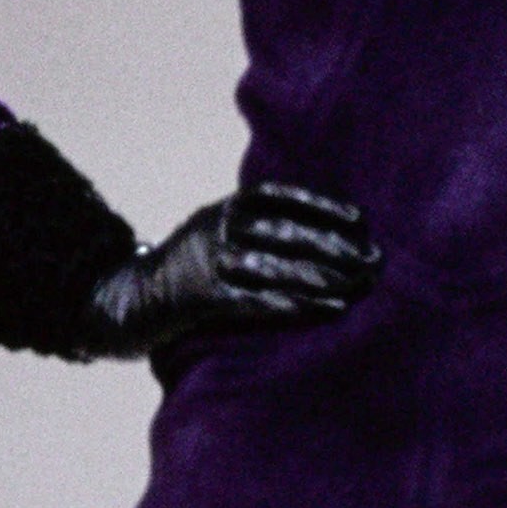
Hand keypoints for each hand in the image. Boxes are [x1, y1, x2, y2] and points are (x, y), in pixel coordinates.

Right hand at [82, 182, 381, 358]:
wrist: (130, 299)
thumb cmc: (190, 268)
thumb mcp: (219, 231)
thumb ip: (257, 226)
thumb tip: (323, 232)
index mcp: (227, 207)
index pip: (283, 198)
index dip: (324, 207)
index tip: (361, 221)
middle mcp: (219, 228)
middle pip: (288, 233)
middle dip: (337, 248)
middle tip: (375, 261)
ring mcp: (211, 262)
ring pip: (278, 267)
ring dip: (325, 278)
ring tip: (360, 286)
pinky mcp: (205, 299)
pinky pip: (259, 300)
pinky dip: (298, 305)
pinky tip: (329, 309)